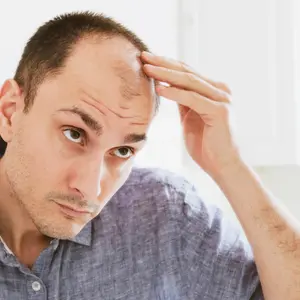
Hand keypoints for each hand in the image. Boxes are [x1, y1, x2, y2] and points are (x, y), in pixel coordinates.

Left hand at [141, 52, 240, 176]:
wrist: (222, 166)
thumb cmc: (206, 145)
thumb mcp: (190, 118)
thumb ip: (183, 102)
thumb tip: (167, 87)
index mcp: (212, 90)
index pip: (186, 72)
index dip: (166, 64)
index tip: (146, 58)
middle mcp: (220, 90)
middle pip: (187, 72)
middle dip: (163, 63)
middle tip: (143, 55)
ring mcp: (222, 99)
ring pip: (189, 81)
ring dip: (165, 74)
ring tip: (147, 68)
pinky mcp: (220, 111)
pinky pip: (193, 99)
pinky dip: (175, 93)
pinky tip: (159, 88)